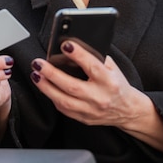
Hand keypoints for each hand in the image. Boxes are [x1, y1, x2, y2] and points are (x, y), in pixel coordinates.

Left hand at [31, 40, 162, 157]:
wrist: (127, 111)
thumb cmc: (117, 84)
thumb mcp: (112, 68)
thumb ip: (95, 58)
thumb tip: (72, 46)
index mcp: (110, 82)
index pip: (92, 67)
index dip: (78, 55)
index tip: (65, 44)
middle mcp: (100, 98)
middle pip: (72, 86)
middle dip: (52, 73)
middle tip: (38, 63)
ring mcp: (90, 110)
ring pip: (63, 101)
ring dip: (45, 87)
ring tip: (35, 74)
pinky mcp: (83, 118)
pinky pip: (63, 109)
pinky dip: (51, 96)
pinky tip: (44, 86)